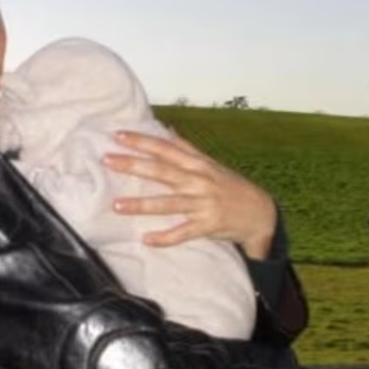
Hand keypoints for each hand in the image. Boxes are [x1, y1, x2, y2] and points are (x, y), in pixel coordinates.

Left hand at [102, 130, 277, 257]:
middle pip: (162, 171)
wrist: (261, 213)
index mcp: (197, 164)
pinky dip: (165, 237)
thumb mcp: (210, 164)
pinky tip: (146, 239)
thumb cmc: (230, 186)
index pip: (165, 148)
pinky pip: (183, 232)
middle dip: (134, 165)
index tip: (118, 135)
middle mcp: (199, 181)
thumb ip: (187, 148)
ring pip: (168, 203)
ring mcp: (203, 203)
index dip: (142, 141)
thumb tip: (167, 128)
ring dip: (142, 205)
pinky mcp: (208, 225)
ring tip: (116, 206)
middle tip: (107, 160)